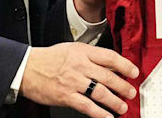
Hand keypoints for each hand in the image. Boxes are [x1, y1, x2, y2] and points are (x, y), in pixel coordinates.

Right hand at [21, 43, 138, 117]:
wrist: (27, 68)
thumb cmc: (49, 59)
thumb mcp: (72, 50)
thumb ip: (91, 56)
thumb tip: (111, 65)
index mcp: (82, 52)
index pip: (110, 57)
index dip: (125, 65)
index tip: (133, 72)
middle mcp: (80, 66)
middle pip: (108, 76)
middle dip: (123, 86)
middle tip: (131, 92)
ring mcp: (73, 82)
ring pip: (100, 92)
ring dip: (115, 101)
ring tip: (122, 106)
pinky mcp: (66, 96)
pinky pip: (87, 106)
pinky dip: (99, 113)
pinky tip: (107, 117)